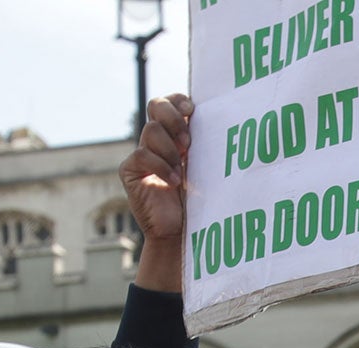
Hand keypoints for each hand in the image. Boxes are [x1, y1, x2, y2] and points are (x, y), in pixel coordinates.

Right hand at [119, 92, 192, 289]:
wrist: (180, 234)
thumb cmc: (200, 204)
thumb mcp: (207, 170)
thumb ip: (207, 147)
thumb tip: (227, 123)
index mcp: (176, 134)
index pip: (171, 102)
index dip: (178, 100)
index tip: (192, 110)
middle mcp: (158, 140)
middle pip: (156, 105)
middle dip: (172, 116)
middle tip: (188, 140)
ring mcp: (142, 154)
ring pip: (151, 131)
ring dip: (170, 147)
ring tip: (183, 168)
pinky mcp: (131, 171)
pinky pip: (142, 156)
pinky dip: (161, 166)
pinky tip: (174, 182)